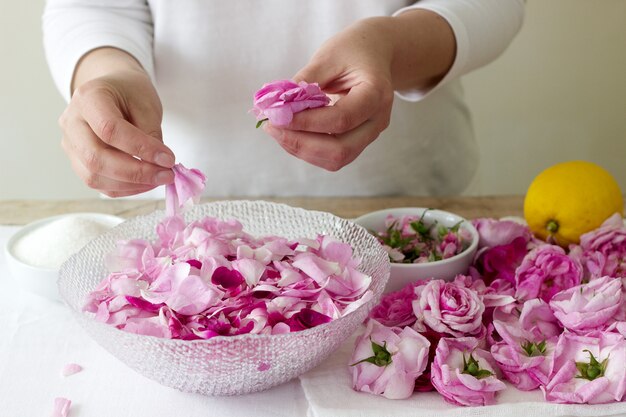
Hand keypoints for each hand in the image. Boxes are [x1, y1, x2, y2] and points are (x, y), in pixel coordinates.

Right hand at [59, 50, 174, 196]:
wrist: (112, 91)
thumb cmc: (130, 93)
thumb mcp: (146, 104)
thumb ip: (150, 133)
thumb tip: (160, 166)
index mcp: (87, 98)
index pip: (110, 129)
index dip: (141, 148)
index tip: (169, 159)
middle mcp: (71, 122)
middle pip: (96, 158)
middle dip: (136, 172)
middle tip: (166, 175)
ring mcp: (70, 144)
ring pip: (94, 176)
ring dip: (131, 184)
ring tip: (159, 178)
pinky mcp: (77, 161)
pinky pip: (98, 183)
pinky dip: (125, 188)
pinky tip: (146, 182)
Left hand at [263, 11, 454, 170]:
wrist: (375, 53)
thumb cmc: (353, 50)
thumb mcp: (329, 55)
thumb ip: (306, 81)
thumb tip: (278, 105)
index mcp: (376, 94)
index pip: (341, 119)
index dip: (306, 122)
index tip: (277, 115)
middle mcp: (377, 120)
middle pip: (341, 149)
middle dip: (301, 143)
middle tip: (272, 126)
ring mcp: (369, 134)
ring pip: (336, 158)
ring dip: (301, 149)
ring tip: (277, 129)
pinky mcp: (358, 141)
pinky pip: (333, 156)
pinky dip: (308, 148)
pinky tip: (290, 133)